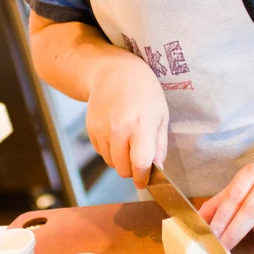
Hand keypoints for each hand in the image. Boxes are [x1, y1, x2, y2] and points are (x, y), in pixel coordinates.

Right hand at [86, 54, 168, 189]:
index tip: (145, 181)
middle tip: (140, 159)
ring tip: (129, 140)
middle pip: (123, 169)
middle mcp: (119, 130)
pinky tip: (117, 133)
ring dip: (120, 159)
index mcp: (141, 126)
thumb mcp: (162, 115)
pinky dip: (110, 150)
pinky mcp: (91, 129)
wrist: (115, 72)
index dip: (143, 177)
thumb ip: (160, 145)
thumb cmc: (145, 93)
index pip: (140, 164)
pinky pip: (101, 152)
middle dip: (133, 169)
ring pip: (111, 163)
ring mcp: (102, 130)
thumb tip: (158, 168)